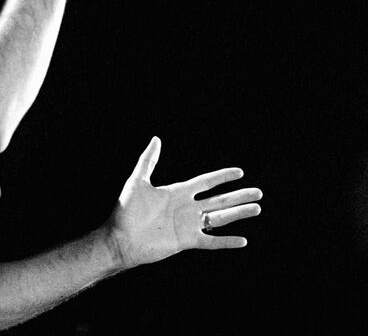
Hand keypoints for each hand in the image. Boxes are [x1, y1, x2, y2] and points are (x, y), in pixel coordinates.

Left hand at [107, 137, 262, 267]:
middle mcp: (186, 208)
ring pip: (220, 218)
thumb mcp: (138, 181)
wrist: (120, 238)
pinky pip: (211, 241)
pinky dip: (226, 241)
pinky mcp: (186, 241)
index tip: (240, 172)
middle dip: (238, 196)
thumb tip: (156, 138)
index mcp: (177, 192)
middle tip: (259, 192)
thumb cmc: (126, 210)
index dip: (222, 177)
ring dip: (238, 214)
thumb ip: (148, 160)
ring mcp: (188, 225)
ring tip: (257, 208)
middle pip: (219, 200)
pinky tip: (243, 240)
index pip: (206, 182)